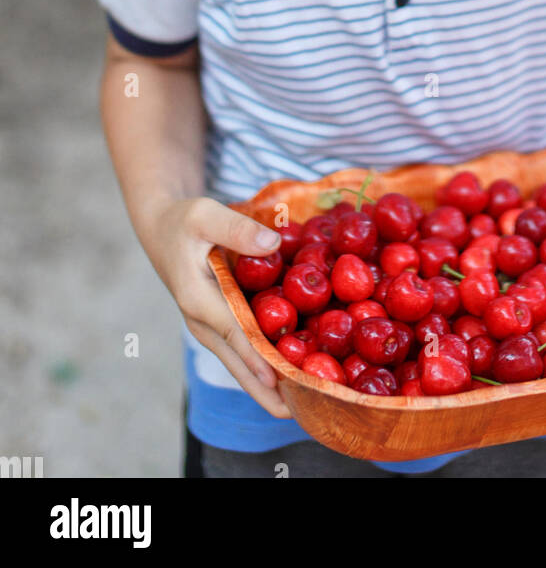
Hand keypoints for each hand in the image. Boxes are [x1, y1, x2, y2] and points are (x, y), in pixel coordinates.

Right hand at [146, 196, 293, 417]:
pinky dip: (267, 365)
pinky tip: (295, 376)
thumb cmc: (184, 221)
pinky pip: (245, 351)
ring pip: (242, 364)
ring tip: (306, 403)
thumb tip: (272, 244)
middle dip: (269, 390)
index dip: (260, 358)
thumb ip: (236, 228)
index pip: (235, 333)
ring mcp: (210, 328)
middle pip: (239, 364)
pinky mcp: (221, 325)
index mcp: (198, 298)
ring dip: (270, 384)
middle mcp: (203, 322)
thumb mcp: (205, 213)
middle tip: (304, 410)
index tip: (284, 383)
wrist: (162, 230)